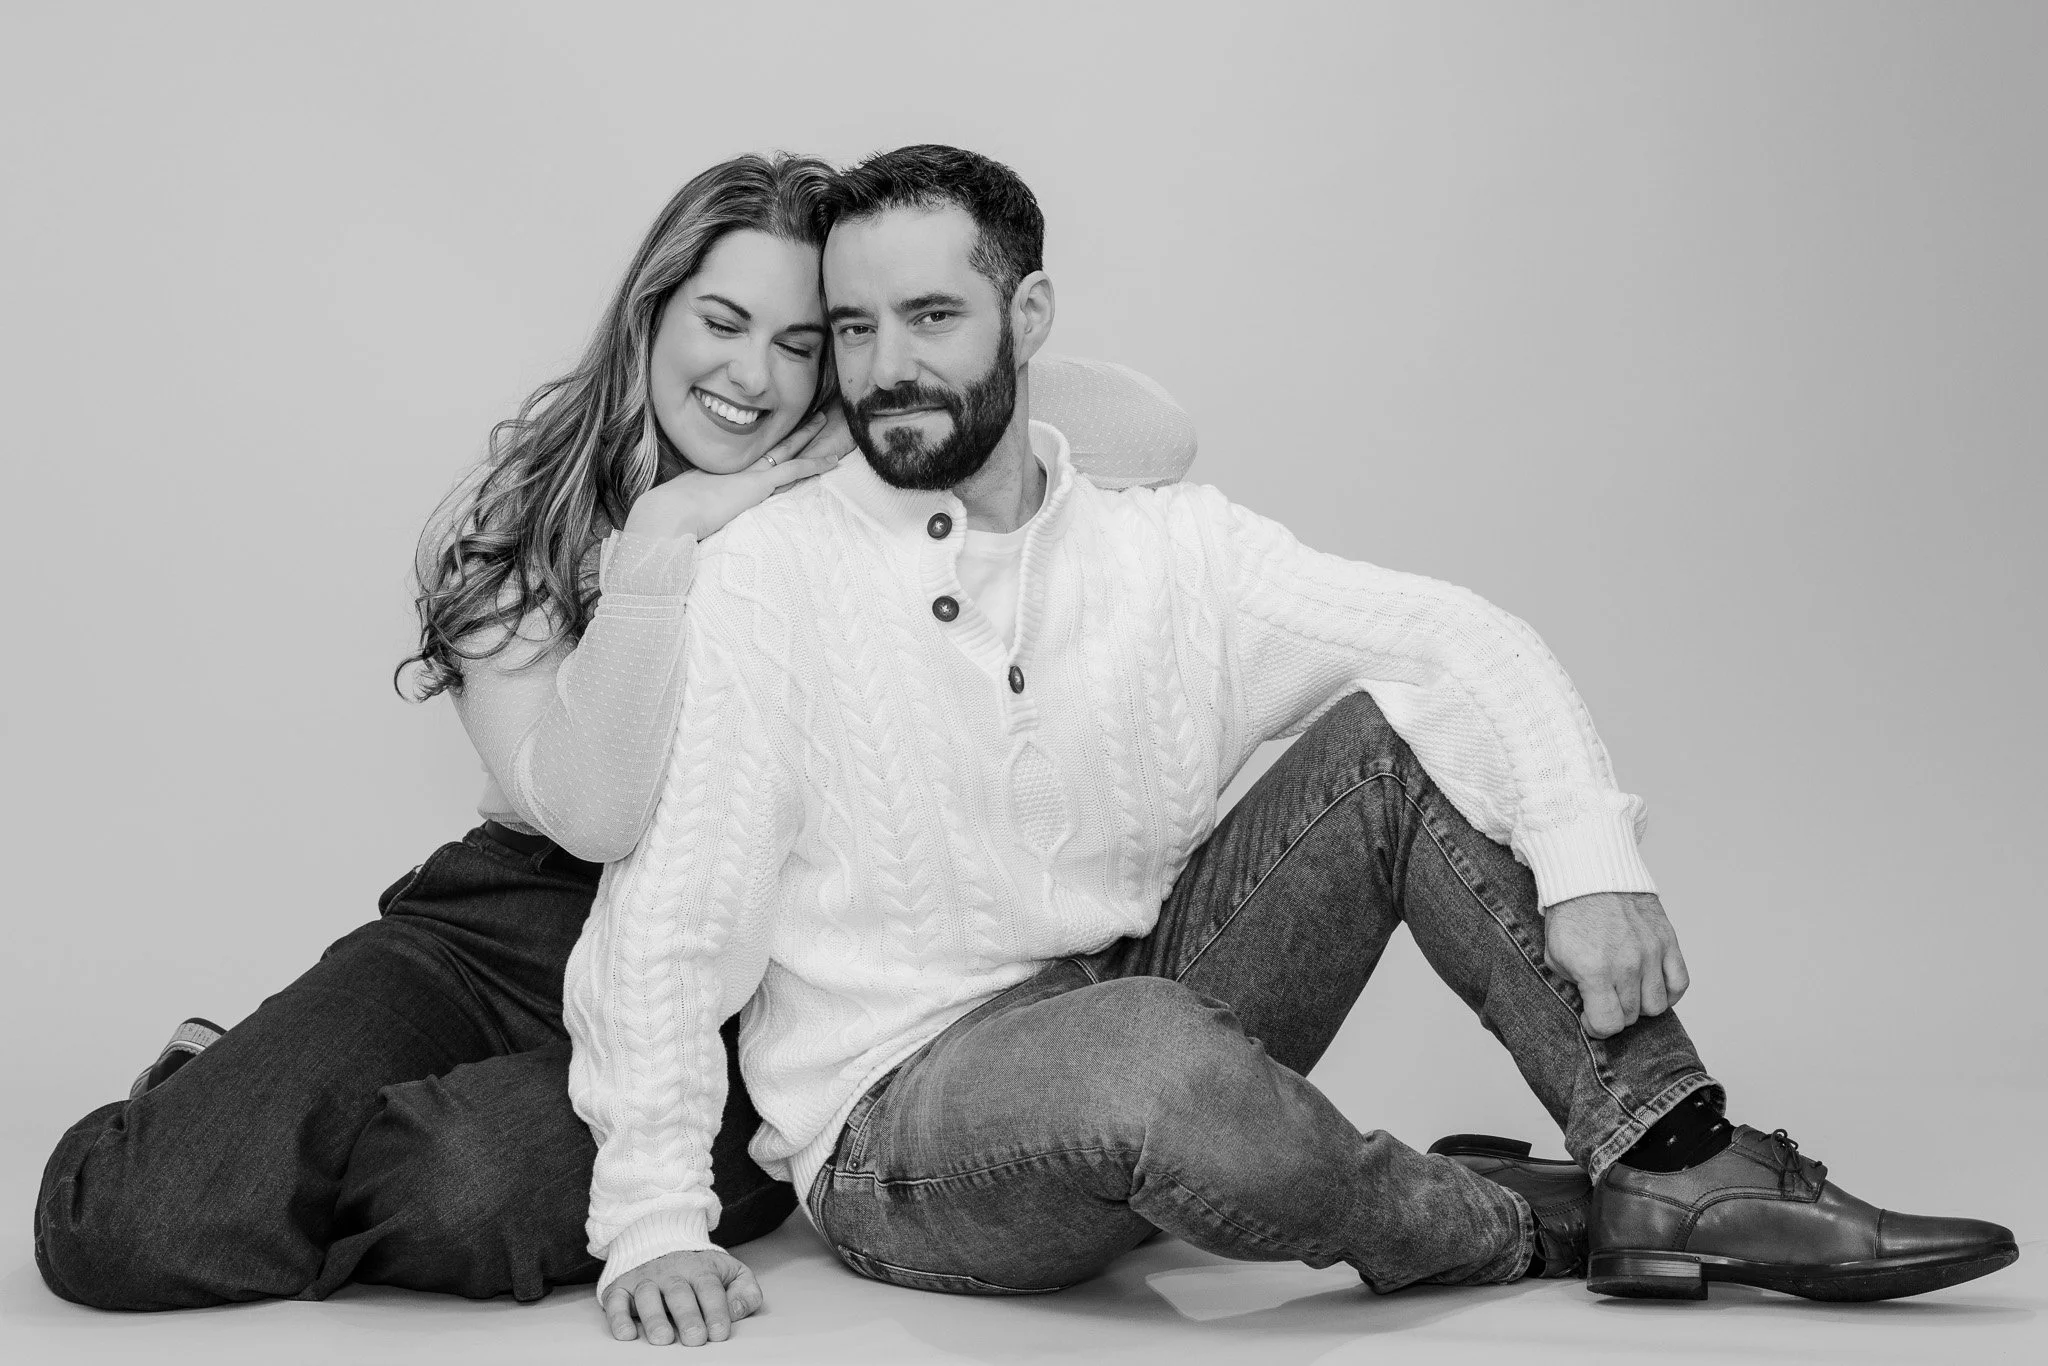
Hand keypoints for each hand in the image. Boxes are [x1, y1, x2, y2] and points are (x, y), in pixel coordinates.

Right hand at [600, 1247, 762, 1345]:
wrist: (659, 1238)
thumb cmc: (699, 1268)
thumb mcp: (731, 1272)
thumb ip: (744, 1291)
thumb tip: (738, 1310)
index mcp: (700, 1268)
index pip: (709, 1288)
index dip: (716, 1310)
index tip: (719, 1332)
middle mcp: (671, 1272)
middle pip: (679, 1292)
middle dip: (687, 1316)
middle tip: (694, 1338)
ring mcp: (645, 1279)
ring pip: (647, 1295)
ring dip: (654, 1318)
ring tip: (663, 1338)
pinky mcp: (621, 1287)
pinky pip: (616, 1300)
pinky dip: (618, 1317)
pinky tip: (627, 1333)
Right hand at [624, 409, 852, 541]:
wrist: (671, 513)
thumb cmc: (673, 513)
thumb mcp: (688, 503)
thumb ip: (698, 502)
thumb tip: (695, 511)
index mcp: (723, 469)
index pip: (753, 454)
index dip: (769, 443)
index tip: (779, 434)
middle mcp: (739, 465)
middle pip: (771, 442)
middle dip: (791, 428)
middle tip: (809, 413)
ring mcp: (750, 471)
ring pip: (787, 448)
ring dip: (807, 435)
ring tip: (824, 420)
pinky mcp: (760, 483)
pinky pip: (794, 470)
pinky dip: (815, 464)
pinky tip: (833, 460)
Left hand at [1542, 891, 1689, 1038]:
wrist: (1590, 876)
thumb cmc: (1569, 916)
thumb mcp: (1555, 955)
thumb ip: (1573, 987)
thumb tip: (1589, 1009)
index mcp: (1595, 970)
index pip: (1608, 1023)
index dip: (1597, 1028)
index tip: (1590, 1019)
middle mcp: (1627, 964)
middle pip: (1632, 1015)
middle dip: (1615, 1013)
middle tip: (1604, 999)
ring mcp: (1651, 952)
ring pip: (1657, 1005)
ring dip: (1641, 1005)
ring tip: (1626, 991)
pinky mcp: (1667, 941)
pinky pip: (1680, 983)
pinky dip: (1668, 992)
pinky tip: (1651, 987)